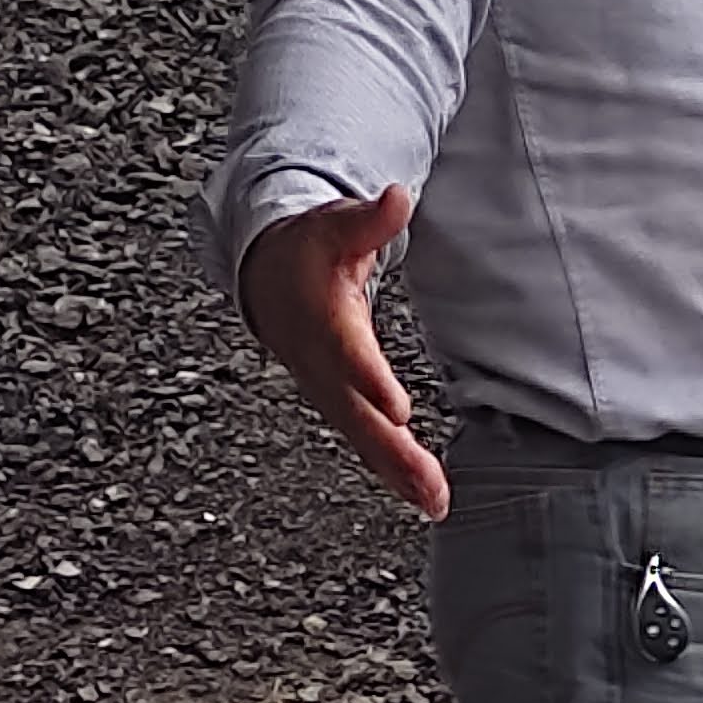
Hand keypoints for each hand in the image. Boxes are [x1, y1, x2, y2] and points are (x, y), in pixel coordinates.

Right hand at [239, 186, 449, 519]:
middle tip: (431, 487)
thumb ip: (369, 218)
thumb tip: (398, 198)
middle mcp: (324, 365)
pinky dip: (392, 471)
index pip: (349, 356)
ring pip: (362, 437)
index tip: (399, 410)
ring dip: (397, 473)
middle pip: (358, 414)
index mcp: (326, 323)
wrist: (267, 275)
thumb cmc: (309, 251)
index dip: (370, 382)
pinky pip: (365, 440)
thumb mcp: (335, 227)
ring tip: (436, 504)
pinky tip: (424, 497)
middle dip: (393, 452)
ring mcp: (328, 390)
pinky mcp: (337, 403)